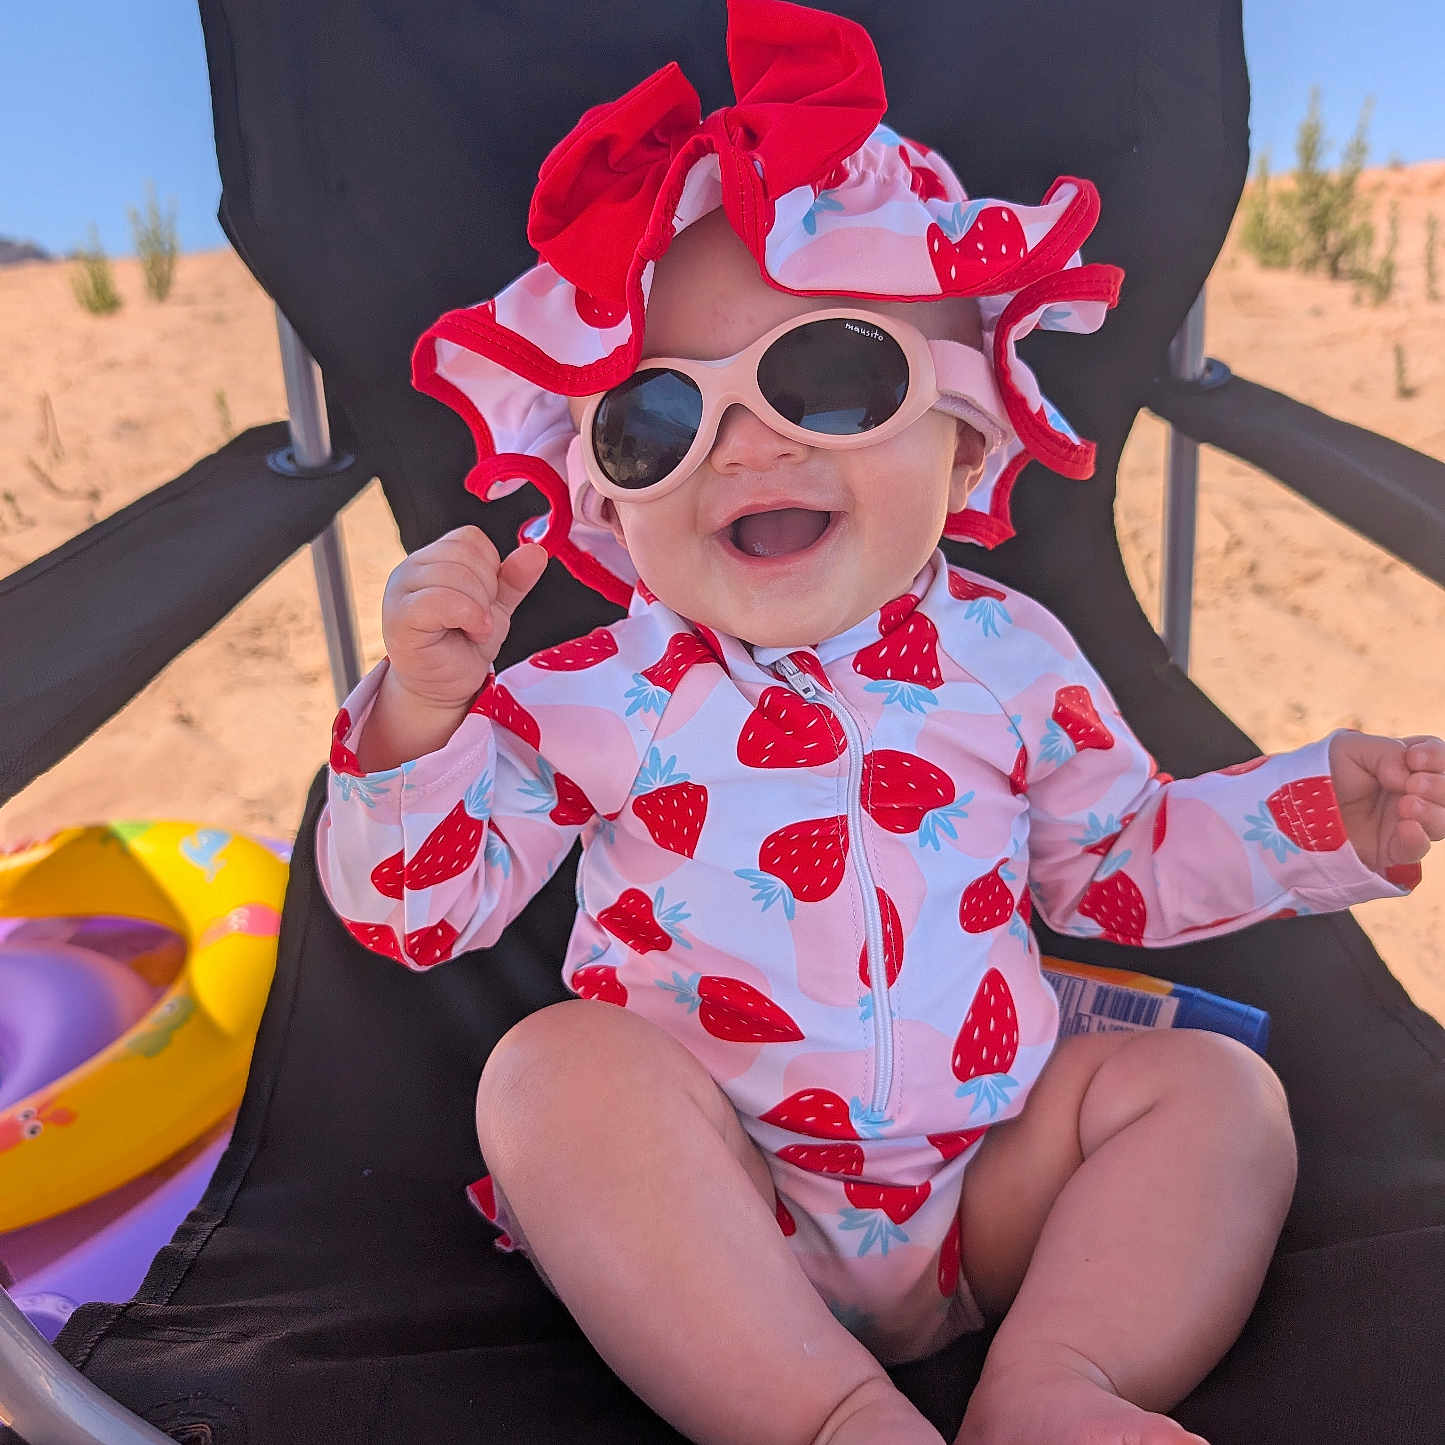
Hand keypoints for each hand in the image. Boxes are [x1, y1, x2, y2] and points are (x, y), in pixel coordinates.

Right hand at [380, 527, 547, 709]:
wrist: (446, 687)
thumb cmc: (464, 645)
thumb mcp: (497, 606)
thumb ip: (514, 578)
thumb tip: (536, 551)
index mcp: (432, 559)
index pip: (469, 538)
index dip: (490, 568)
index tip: (487, 599)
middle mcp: (410, 569)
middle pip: (463, 554)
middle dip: (486, 590)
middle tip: (480, 619)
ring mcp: (400, 592)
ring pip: (453, 575)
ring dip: (478, 608)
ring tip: (474, 629)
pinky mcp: (399, 617)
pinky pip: (438, 601)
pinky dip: (467, 616)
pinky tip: (471, 631)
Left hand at [1328, 732, 1444, 874]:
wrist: (1291, 807)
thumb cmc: (1321, 771)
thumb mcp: (1350, 748)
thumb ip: (1387, 752)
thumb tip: (1409, 777)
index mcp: (1406, 765)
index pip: (1440, 758)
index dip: (1437, 757)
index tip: (1414, 757)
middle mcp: (1412, 794)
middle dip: (1440, 785)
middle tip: (1413, 783)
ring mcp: (1404, 823)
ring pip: (1442, 822)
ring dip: (1433, 811)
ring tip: (1406, 804)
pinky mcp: (1390, 849)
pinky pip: (1417, 849)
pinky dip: (1418, 839)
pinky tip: (1407, 827)